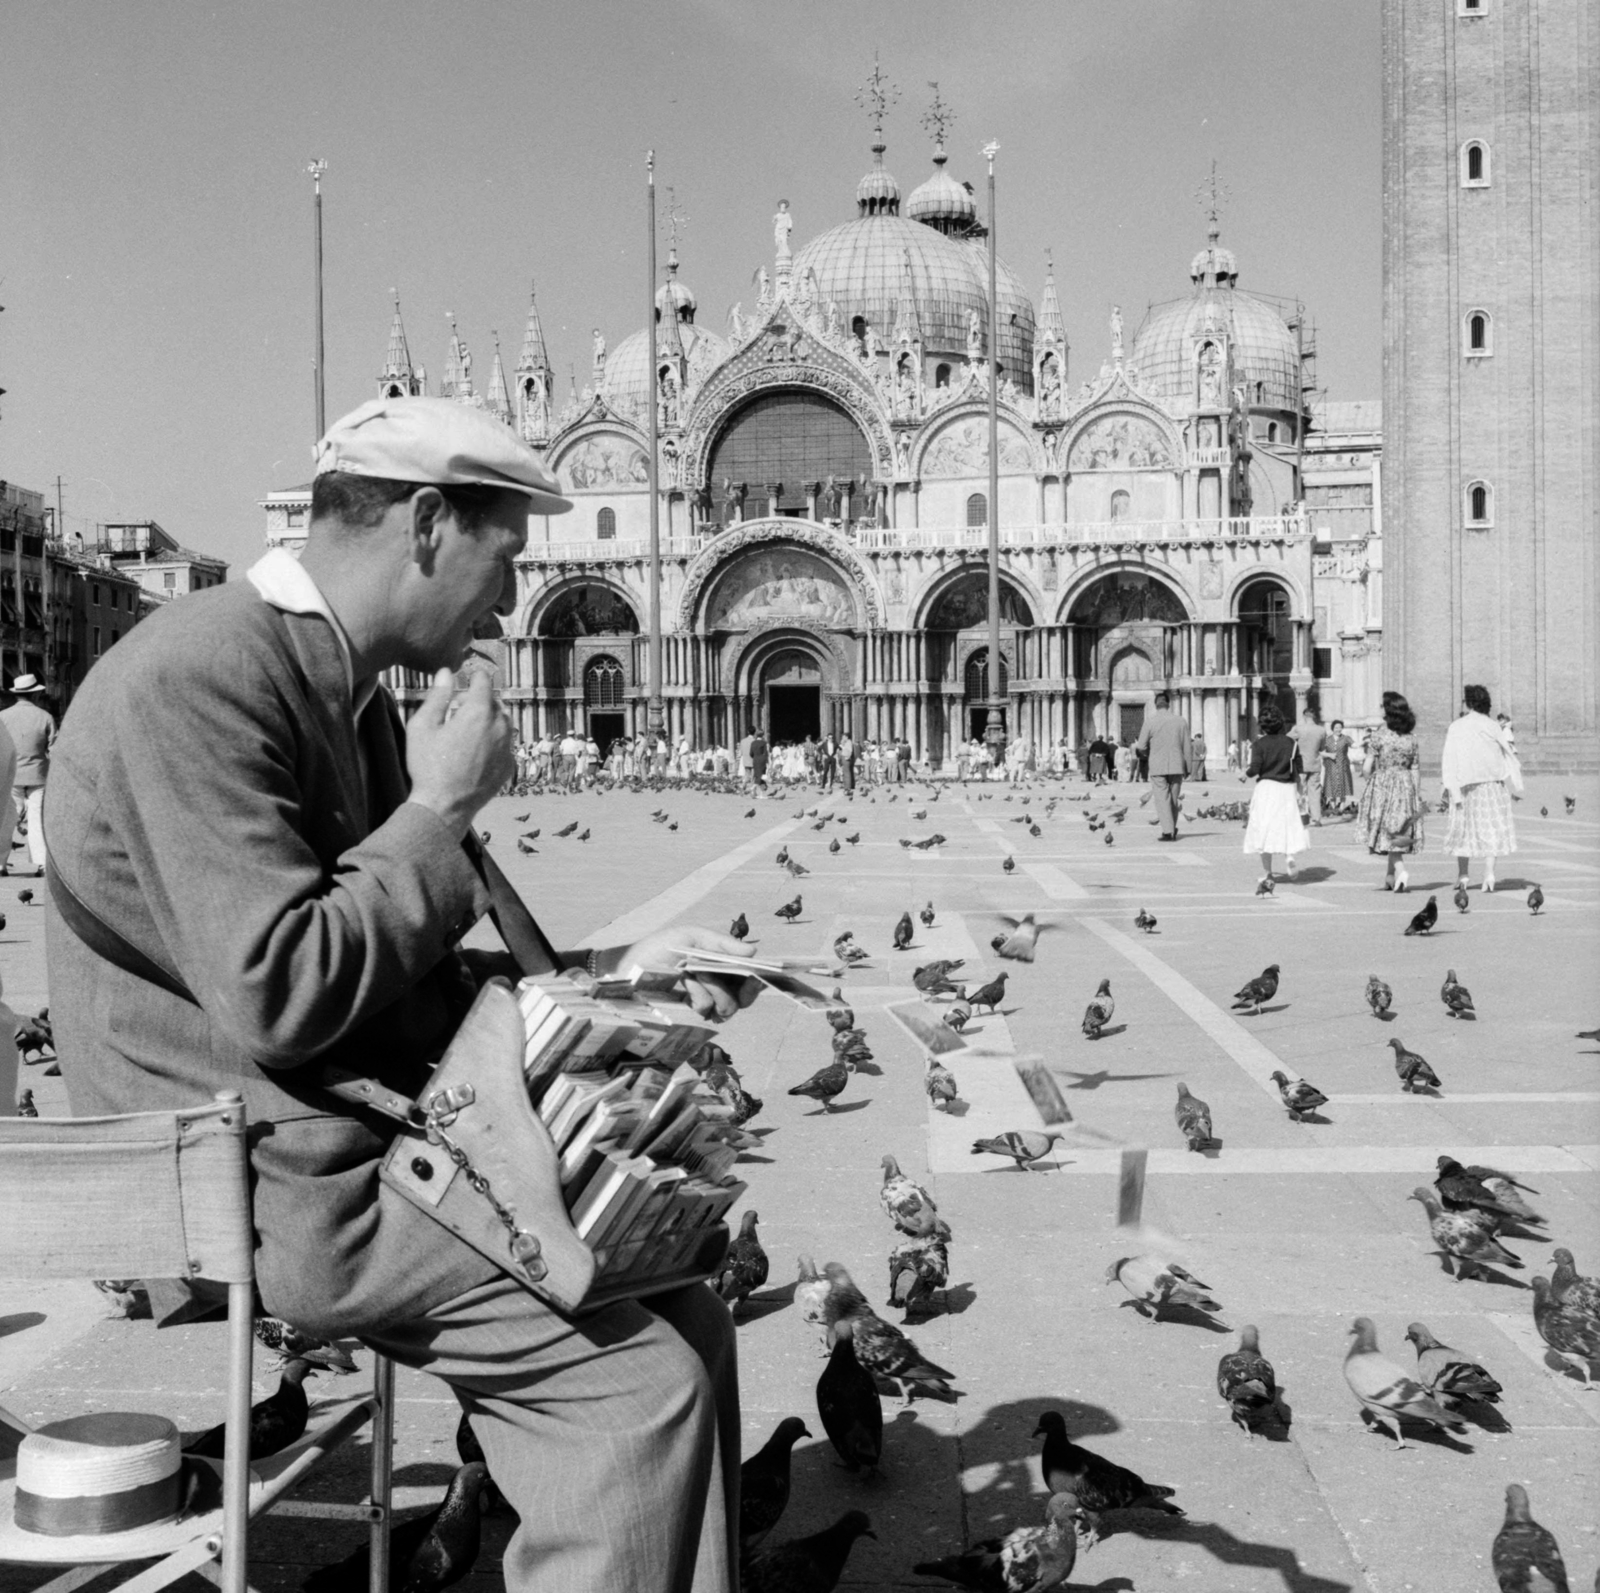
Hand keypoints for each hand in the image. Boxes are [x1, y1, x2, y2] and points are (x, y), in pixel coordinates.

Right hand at [406, 669, 514, 837]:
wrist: (444, 806)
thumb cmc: (428, 766)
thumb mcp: (423, 726)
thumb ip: (437, 696)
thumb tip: (446, 673)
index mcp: (478, 712)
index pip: (484, 682)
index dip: (475, 676)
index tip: (469, 676)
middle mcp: (499, 727)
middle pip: (494, 702)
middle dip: (478, 700)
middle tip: (457, 709)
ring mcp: (507, 747)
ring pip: (504, 722)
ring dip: (488, 719)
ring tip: (466, 729)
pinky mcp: (509, 766)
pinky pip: (505, 744)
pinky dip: (493, 740)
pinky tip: (474, 751)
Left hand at [616, 926, 762, 1020]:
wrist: (626, 969)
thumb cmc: (657, 949)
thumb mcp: (690, 937)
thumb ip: (721, 944)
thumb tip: (753, 953)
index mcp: (720, 964)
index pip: (750, 976)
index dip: (760, 980)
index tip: (760, 979)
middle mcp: (717, 985)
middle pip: (745, 996)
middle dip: (741, 988)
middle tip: (730, 976)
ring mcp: (705, 1002)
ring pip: (729, 1006)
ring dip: (715, 990)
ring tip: (693, 974)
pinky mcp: (690, 1016)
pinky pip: (708, 1011)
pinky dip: (700, 998)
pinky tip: (685, 988)